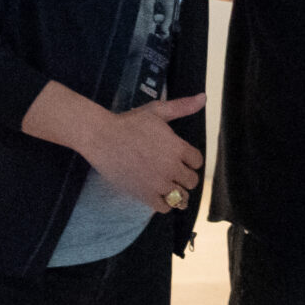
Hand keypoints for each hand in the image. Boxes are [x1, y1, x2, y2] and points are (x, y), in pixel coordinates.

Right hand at [84, 94, 206, 210]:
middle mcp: (171, 167)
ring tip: (166, 185)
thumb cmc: (129, 122)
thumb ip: (182, 107)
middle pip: (192, 181)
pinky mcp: (144, 194)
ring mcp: (159, 183)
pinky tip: (156, 194)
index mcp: (177, 147)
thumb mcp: (157, 111)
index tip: (180, 158)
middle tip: (172, 172)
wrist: (101, 137)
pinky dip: (164, 203)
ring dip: (176, 192)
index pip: (197, 161)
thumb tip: (203, 97)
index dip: (190, 160)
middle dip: (184, 176)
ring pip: (181, 197)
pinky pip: (165, 207)